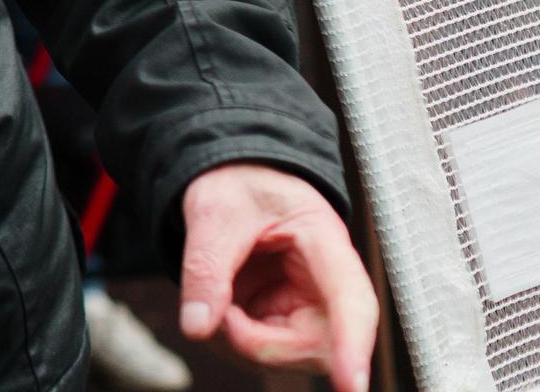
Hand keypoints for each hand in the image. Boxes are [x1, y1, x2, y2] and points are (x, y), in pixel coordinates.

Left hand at [177, 162, 376, 391]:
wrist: (232, 179)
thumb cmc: (234, 187)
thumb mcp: (212, 215)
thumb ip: (204, 268)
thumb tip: (196, 329)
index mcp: (325, 242)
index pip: (352, 302)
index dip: (354, 346)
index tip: (352, 386)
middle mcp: (329, 284)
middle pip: (321, 347)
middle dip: (262, 345)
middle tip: (217, 313)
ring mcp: (311, 308)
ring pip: (291, 358)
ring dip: (242, 343)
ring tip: (213, 297)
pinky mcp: (288, 322)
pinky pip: (266, 354)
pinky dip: (233, 341)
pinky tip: (219, 308)